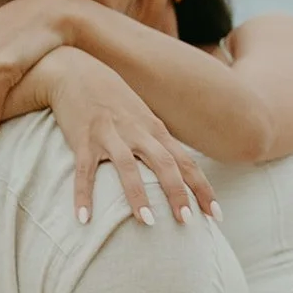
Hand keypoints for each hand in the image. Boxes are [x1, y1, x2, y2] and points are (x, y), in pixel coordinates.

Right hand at [45, 53, 219, 226]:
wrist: (76, 70)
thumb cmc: (113, 99)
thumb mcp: (143, 117)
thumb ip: (159, 142)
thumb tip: (179, 172)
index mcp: (155, 130)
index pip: (186, 163)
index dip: (202, 189)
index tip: (217, 215)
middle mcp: (137, 132)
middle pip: (164, 163)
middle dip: (178, 192)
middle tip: (188, 222)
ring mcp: (110, 135)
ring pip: (128, 167)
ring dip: (139, 195)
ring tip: (149, 223)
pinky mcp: (83, 139)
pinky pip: (84, 171)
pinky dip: (83, 195)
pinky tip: (84, 218)